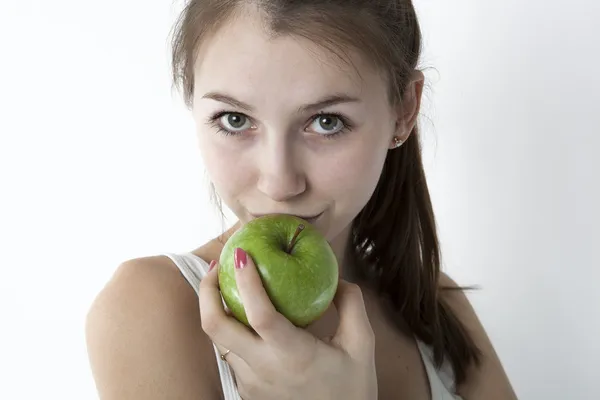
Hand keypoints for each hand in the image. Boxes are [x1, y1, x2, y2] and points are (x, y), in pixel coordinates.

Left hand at [199, 248, 377, 399]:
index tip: (243, 253)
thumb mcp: (362, 346)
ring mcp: (249, 382)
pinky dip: (229, 329)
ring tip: (225, 283)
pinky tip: (243, 316)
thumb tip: (338, 277)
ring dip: (215, 308)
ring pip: (219, 340)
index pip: (259, 314)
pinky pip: (230, 353)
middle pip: (214, 327)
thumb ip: (352, 305)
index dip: (247, 281)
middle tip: (217, 265)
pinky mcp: (245, 390)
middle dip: (206, 291)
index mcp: (292, 355)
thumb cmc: (351, 390)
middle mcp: (262, 369)